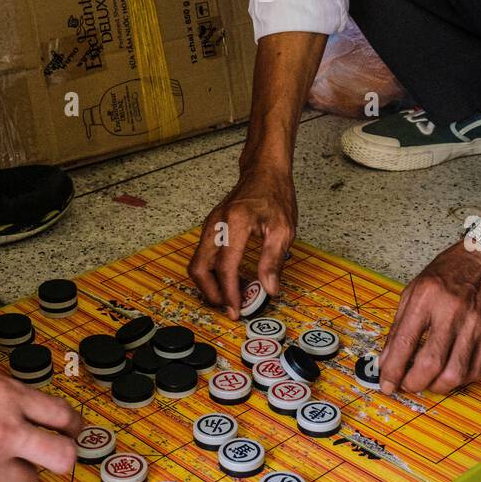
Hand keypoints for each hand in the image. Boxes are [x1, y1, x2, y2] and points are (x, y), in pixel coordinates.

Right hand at [189, 162, 296, 317]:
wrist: (264, 171)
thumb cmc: (274, 194)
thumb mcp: (283, 228)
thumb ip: (273, 260)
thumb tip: (269, 288)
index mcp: (235, 222)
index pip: (225, 266)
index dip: (229, 292)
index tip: (236, 310)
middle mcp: (216, 223)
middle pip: (199, 267)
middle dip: (212, 293)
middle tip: (230, 307)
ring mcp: (210, 224)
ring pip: (197, 262)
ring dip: (209, 284)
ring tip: (230, 296)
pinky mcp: (210, 227)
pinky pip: (203, 254)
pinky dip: (211, 272)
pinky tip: (230, 278)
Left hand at [379, 239, 480, 395]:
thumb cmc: (449, 272)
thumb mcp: (414, 290)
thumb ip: (399, 326)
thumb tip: (387, 360)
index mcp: (426, 298)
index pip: (405, 342)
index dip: (393, 370)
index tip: (386, 384)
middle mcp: (451, 312)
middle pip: (430, 363)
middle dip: (413, 383)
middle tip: (407, 385)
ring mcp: (474, 325)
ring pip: (455, 374)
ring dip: (437, 387)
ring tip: (429, 382)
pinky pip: (476, 370)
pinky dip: (460, 381)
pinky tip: (450, 374)